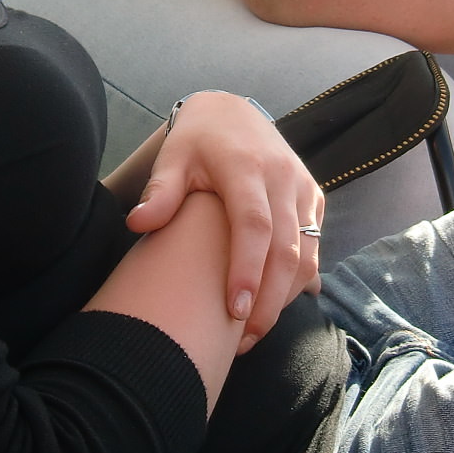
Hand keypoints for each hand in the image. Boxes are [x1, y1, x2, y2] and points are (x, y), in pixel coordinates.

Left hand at [127, 93, 323, 350]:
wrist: (233, 112)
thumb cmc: (197, 141)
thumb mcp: (173, 157)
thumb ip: (160, 191)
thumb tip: (138, 224)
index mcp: (247, 167)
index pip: (254, 225)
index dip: (247, 270)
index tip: (232, 312)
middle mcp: (283, 178)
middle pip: (286, 249)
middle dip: (269, 300)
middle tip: (243, 340)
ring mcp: (303, 188)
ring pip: (307, 253)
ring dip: (285, 297)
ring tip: (254, 332)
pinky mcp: (314, 198)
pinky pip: (315, 247)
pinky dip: (299, 282)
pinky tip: (275, 307)